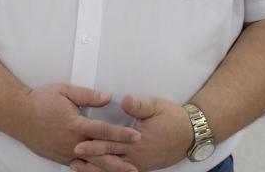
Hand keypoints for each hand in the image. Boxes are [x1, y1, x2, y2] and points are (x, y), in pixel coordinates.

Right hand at [13, 84, 141, 165]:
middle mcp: (72, 142)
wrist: (18, 115)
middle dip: (121, 158)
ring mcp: (66, 153)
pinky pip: (79, 167)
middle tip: (138, 162)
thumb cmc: (40, 100)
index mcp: (76, 124)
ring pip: (92, 165)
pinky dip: (92, 171)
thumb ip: (88, 95)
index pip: (104, 131)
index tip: (136, 136)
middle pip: (101, 154)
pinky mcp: (60, 158)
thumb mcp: (65, 90)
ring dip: (109, 168)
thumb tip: (108, 97)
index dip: (122, 134)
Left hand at [71, 94, 190, 171]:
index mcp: (137, 140)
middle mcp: (137, 155)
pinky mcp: (144, 165)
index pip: (111, 143)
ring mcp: (140, 162)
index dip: (94, 144)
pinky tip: (101, 170)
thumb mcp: (156, 106)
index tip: (78, 144)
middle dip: (90, 160)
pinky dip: (110, 171)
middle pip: (109, 159)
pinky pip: (123, 171)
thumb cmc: (173, 119)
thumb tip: (124, 99)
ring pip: (114, 168)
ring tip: (79, 168)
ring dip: (96, 169)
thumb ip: (138, 105)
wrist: (191, 135)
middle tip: (72, 159)